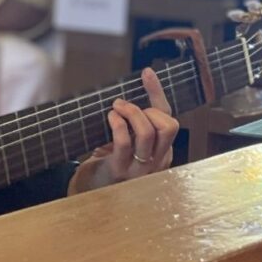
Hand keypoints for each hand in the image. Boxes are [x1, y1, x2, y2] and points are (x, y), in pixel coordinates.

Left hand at [73, 67, 180, 191]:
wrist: (92, 188)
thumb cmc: (111, 160)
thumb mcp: (131, 140)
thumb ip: (138, 123)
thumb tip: (133, 90)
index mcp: (163, 151)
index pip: (169, 118)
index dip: (158, 92)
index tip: (147, 73)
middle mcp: (157, 160)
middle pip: (169, 126)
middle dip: (147, 108)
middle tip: (126, 106)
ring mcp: (141, 168)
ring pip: (147, 132)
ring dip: (131, 112)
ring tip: (117, 108)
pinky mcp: (121, 170)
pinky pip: (125, 142)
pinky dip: (118, 123)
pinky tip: (111, 118)